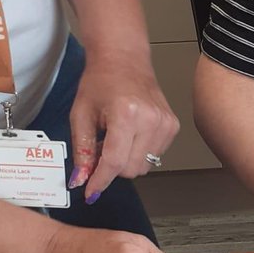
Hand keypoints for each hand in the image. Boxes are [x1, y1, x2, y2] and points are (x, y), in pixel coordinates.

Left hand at [66, 54, 179, 200]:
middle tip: (99, 149)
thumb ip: (81, 151)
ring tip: (115, 138)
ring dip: (125, 160)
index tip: (90, 192)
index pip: (115, 162)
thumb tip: (80, 180)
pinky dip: (138, 152)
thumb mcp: (81, 115)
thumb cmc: (101, 81)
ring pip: (143, 167)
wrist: (124, 60)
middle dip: (111, 168)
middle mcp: (151, 120)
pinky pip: (154, 157)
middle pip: (130, 169)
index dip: (100, 181)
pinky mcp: (172, 127)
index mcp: (127, 114)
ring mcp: (165, 124)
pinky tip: (130, 135)